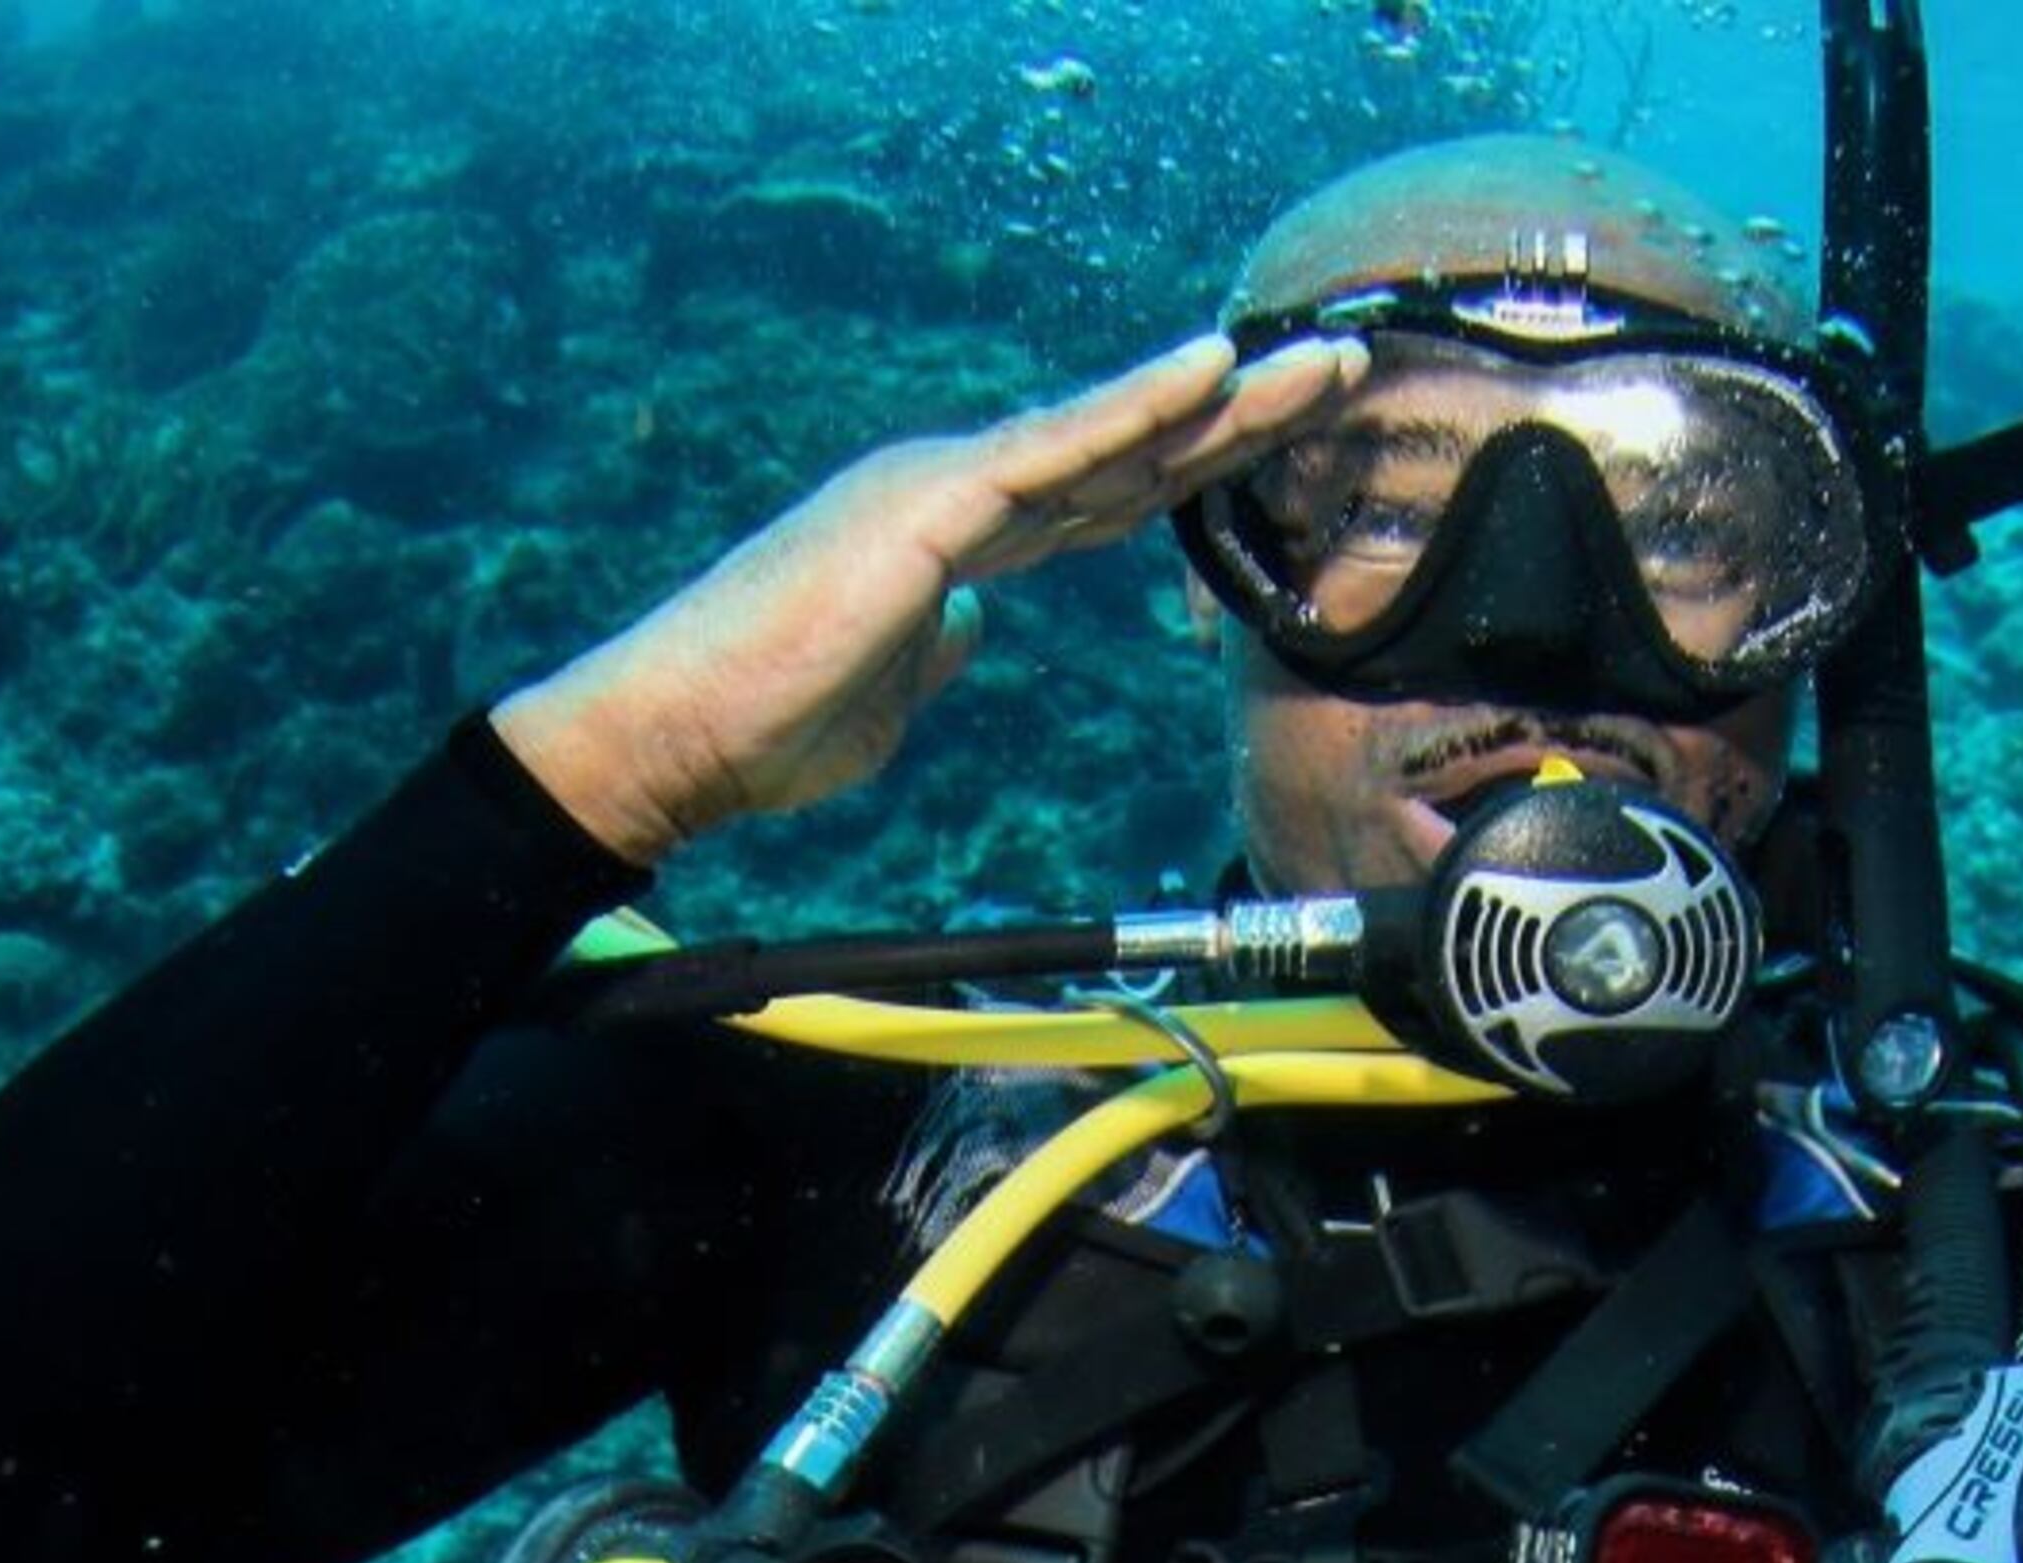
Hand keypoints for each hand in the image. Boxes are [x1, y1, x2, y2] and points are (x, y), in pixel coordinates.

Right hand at [490, 328, 1364, 863]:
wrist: (682, 738)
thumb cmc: (770, 727)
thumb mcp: (892, 699)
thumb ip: (939, 654)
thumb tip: (977, 628)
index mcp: (961, 533)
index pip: (1107, 493)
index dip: (1196, 461)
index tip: (1277, 437)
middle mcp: (961, 489)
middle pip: (1130, 449)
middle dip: (1241, 413)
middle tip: (1340, 373)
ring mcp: (945, 486)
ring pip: (1111, 433)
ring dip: (1222, 397)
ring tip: (1317, 364)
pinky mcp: (926, 506)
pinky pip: (1052, 450)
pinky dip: (1133, 409)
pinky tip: (1205, 373)